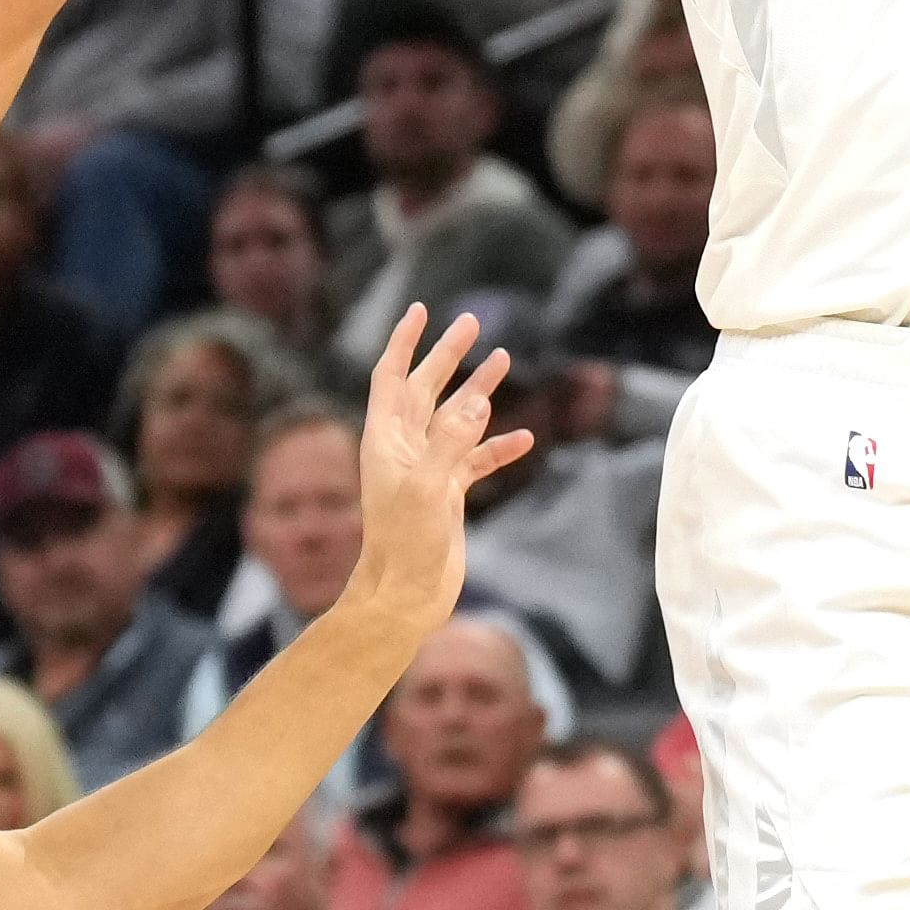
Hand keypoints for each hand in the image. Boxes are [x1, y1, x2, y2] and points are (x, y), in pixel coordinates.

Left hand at [338, 306, 533, 629]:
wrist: (405, 598)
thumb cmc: (404, 545)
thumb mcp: (426, 488)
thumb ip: (451, 442)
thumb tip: (478, 398)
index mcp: (385, 440)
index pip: (391, 377)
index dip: (404, 342)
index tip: (421, 310)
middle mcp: (403, 449)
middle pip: (425, 388)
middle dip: (448, 355)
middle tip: (472, 323)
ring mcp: (427, 471)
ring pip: (455, 419)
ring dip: (477, 391)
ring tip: (504, 360)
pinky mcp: (447, 495)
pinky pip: (476, 460)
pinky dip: (498, 446)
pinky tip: (524, 437)